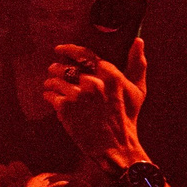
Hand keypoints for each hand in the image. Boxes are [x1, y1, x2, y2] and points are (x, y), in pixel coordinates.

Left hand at [43, 38, 148, 167]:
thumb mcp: (137, 90)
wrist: (116, 145)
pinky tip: (52, 99)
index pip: (84, 54)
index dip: (68, 50)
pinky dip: (49, 96)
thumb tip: (138, 41)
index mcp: (110, 74)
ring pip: (54, 81)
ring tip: (51, 86)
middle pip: (65, 67)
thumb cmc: (127, 117)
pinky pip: (50, 95)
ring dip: (50, 82)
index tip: (59, 49)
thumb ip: (137, 64)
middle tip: (53, 71)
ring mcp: (78, 95)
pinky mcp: (65, 108)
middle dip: (56, 68)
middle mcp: (93, 82)